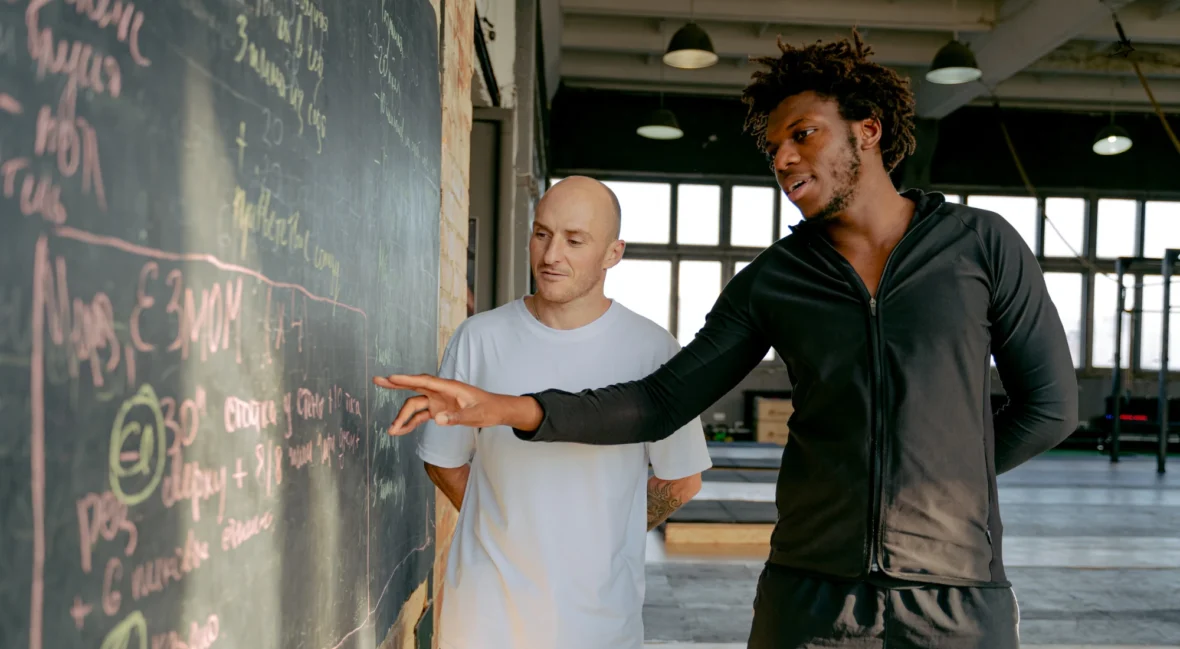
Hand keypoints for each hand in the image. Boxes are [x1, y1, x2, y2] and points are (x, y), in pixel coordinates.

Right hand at [372, 374, 541, 434]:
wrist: (497, 411)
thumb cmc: (488, 409)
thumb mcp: (475, 415)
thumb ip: (457, 417)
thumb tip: (437, 419)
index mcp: (450, 387)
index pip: (425, 381)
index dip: (407, 379)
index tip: (391, 377)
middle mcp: (441, 392)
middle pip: (414, 386)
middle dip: (395, 384)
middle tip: (377, 380)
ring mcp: (438, 401)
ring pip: (415, 405)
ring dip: (403, 417)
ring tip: (392, 431)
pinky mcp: (438, 410)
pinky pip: (420, 416)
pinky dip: (411, 423)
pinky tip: (401, 432)